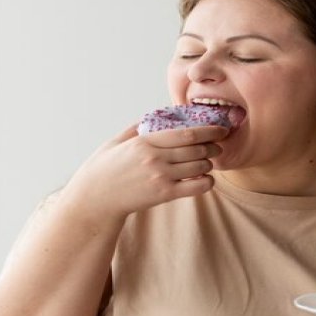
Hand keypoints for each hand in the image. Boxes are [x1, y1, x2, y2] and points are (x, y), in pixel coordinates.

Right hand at [62, 123, 227, 219]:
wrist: (94, 198)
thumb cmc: (103, 169)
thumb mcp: (116, 141)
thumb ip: (136, 128)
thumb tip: (154, 117)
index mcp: (145, 141)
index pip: (186, 133)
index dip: (208, 130)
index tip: (220, 128)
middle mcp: (155, 158)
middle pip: (197, 149)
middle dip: (213, 146)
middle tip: (218, 145)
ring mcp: (160, 177)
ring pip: (198, 167)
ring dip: (209, 164)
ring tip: (209, 162)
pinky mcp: (163, 194)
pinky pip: (195, 187)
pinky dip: (206, 182)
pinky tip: (206, 179)